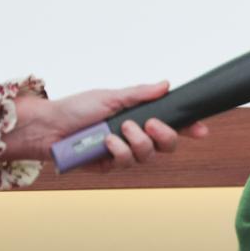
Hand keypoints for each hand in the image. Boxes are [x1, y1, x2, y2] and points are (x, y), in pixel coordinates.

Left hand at [1, 82, 208, 168]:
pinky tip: (106, 142)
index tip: (201, 130)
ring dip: (136, 141)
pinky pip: (125, 162)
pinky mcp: (109, 166)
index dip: (189, 128)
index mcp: (138, 118)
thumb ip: (140, 94)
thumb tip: (165, 85)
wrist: (48, 127)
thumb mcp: (111, 96)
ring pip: (148, 155)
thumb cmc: (75, 109)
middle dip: (165, 136)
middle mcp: (134, 136)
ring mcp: (123, 152)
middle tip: (152, 125)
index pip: (171, 124)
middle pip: (167, 145)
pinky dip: (118, 150)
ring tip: (120, 129)